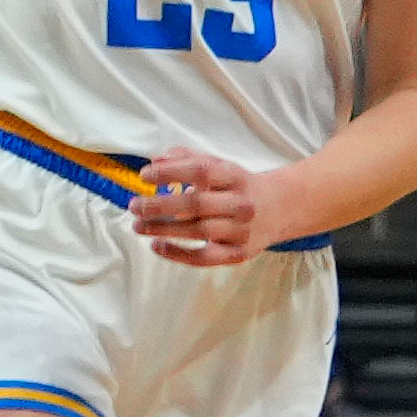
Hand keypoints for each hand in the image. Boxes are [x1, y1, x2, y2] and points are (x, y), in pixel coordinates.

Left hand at [132, 149, 290, 267]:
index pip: (202, 171)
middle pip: (196, 204)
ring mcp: (242, 230)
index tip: (144, 175)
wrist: (282, 208)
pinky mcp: (239, 253)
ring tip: (137, 225)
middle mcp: (241, 203)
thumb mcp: (219, 166)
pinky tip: (156, 245)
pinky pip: (205, 257)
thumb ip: (186, 159)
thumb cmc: (238, 185)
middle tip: (134, 206)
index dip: (170, 172)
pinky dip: (178, 254)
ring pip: (198, 231)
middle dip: (159, 205)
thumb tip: (154, 162)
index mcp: (236, 177)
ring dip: (162, 228)